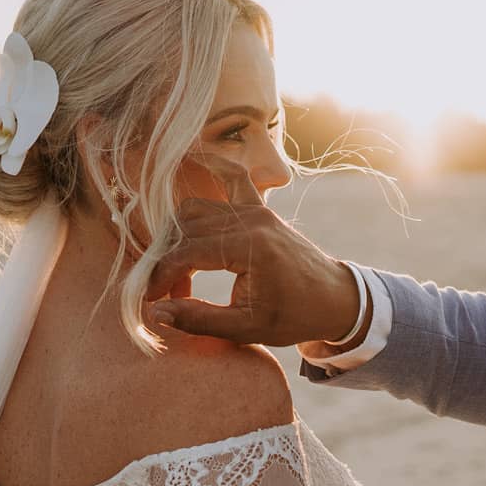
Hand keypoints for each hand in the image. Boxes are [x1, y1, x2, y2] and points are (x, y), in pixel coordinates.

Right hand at [145, 154, 364, 346]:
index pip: (187, 253)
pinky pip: (232, 178)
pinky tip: (190, 157)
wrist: (334, 300)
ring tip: (183, 274)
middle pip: (186, 229)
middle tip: (172, 295)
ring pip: (197, 209)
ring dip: (180, 237)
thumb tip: (156, 312)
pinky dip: (212, 168)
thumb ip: (199, 319)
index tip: (151, 299)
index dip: (162, 276)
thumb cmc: (295, 317)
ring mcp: (257, 209)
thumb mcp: (246, 328)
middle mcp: (252, 219)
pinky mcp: (260, 208)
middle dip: (170, 262)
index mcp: (251, 247)